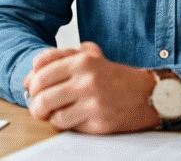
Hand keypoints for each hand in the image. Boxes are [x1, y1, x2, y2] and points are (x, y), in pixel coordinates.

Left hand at [22, 42, 158, 133]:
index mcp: (83, 61)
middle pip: (42, 92)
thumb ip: (64, 56)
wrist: (149, 95)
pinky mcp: (98, 121)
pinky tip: (68, 118)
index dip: (31, 79)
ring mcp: (92, 102)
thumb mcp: (92, 56)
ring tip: (50, 113)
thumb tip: (35, 68)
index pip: (41, 69)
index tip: (30, 86)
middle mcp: (86, 80)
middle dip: (34, 100)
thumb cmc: (117, 78)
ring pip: (52, 112)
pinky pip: (67, 125)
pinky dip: (62, 123)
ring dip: (47, 115)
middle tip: (36, 105)